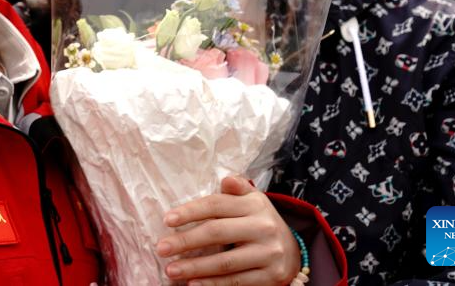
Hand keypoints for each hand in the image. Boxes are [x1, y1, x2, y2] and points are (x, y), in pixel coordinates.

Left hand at [155, 176, 300, 285]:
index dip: (190, 212)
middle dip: (185, 241)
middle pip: (217, 232)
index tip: (167, 220)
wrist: (293, 251)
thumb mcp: (252, 200)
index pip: (216, 205)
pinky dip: (214, 284)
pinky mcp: (271, 276)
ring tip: (171, 270)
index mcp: (255, 204)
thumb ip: (237, 188)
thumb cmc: (259, 221)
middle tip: (161, 248)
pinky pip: (237, 281)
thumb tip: (225, 180)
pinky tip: (194, 284)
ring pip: (225, 262)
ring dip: (195, 267)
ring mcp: (269, 253)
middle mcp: (264, 227)